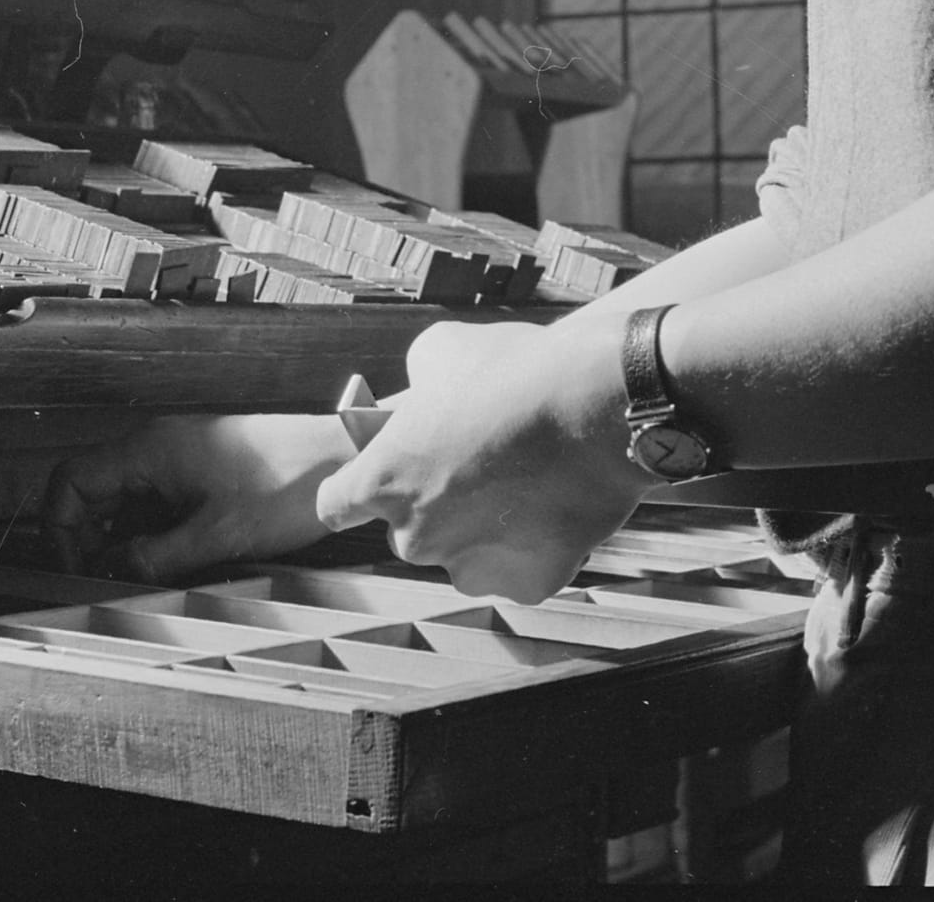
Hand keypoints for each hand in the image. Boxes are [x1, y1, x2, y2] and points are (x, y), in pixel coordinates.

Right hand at [42, 414, 351, 579]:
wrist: (339, 458)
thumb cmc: (285, 488)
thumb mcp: (214, 536)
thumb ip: (152, 558)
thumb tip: (106, 574)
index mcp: (149, 450)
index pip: (70, 481)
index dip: (61, 530)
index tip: (76, 571)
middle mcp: (157, 446)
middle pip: (92, 491)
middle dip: (89, 540)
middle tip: (108, 583)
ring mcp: (179, 454)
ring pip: (124, 499)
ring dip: (123, 539)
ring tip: (141, 578)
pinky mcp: (200, 467)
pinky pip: (155, 500)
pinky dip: (151, 531)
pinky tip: (168, 561)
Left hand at [313, 319, 646, 603]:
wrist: (597, 402)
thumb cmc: (514, 369)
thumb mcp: (439, 350)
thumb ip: (414, 385)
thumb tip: (420, 397)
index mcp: (382, 479)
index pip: (337, 505)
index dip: (354, 489)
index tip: (373, 481)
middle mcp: (417, 534)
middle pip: (411, 529)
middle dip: (434, 503)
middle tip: (476, 463)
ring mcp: (472, 565)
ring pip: (465, 556)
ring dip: (482, 531)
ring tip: (522, 479)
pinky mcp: (528, 583)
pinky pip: (520, 569)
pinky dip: (533, 545)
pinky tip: (554, 501)